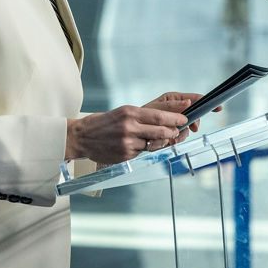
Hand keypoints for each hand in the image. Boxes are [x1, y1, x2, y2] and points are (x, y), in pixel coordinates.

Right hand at [66, 100, 190, 164]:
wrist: (82, 137)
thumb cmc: (104, 122)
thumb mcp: (123, 112)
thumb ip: (142, 116)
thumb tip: (165, 119)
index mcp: (130, 112)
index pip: (160, 116)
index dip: (175, 118)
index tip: (184, 118)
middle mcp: (130, 127)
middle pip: (161, 130)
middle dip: (173, 131)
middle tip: (178, 130)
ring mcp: (128, 143)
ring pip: (153, 143)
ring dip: (158, 141)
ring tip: (155, 137)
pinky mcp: (125, 155)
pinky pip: (142, 152)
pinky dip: (143, 149)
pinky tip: (136, 145)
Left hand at [143, 91, 218, 135]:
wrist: (132, 131)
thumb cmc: (141, 115)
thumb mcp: (155, 108)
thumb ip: (172, 107)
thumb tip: (188, 102)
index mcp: (174, 99)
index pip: (195, 99)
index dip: (207, 103)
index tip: (218, 107)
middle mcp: (177, 110)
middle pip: (194, 117)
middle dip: (191, 124)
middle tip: (190, 128)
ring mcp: (175, 122)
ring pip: (186, 130)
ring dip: (178, 135)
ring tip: (168, 138)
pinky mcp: (172, 133)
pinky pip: (178, 139)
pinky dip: (172, 142)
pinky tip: (164, 142)